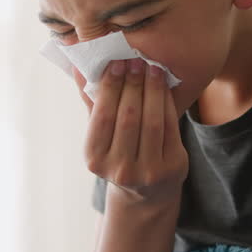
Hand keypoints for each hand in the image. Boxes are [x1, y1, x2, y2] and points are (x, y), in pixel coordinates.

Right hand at [73, 59, 187, 205]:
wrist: (146, 191)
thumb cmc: (118, 152)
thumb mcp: (100, 134)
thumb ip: (92, 102)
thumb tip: (78, 66)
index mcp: (94, 159)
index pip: (102, 116)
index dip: (110, 87)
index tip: (117, 62)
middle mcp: (119, 169)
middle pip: (128, 117)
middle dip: (132, 84)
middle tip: (136, 60)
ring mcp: (147, 171)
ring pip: (151, 121)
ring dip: (152, 89)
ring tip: (152, 68)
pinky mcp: (172, 167)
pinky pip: (170, 127)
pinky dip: (167, 102)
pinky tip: (164, 85)